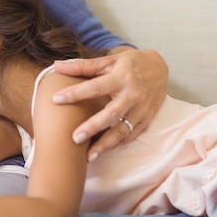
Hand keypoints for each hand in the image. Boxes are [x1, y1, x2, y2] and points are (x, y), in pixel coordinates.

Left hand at [52, 48, 167, 160]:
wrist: (160, 69)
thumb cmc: (130, 64)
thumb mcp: (109, 60)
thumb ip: (83, 66)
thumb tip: (57, 66)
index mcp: (121, 77)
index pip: (95, 87)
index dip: (75, 93)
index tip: (56, 99)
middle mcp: (133, 94)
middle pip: (111, 113)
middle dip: (93, 127)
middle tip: (74, 138)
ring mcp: (141, 109)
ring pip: (122, 130)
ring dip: (106, 144)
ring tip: (88, 156)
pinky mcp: (146, 120)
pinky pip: (130, 135)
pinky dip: (117, 144)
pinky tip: (103, 151)